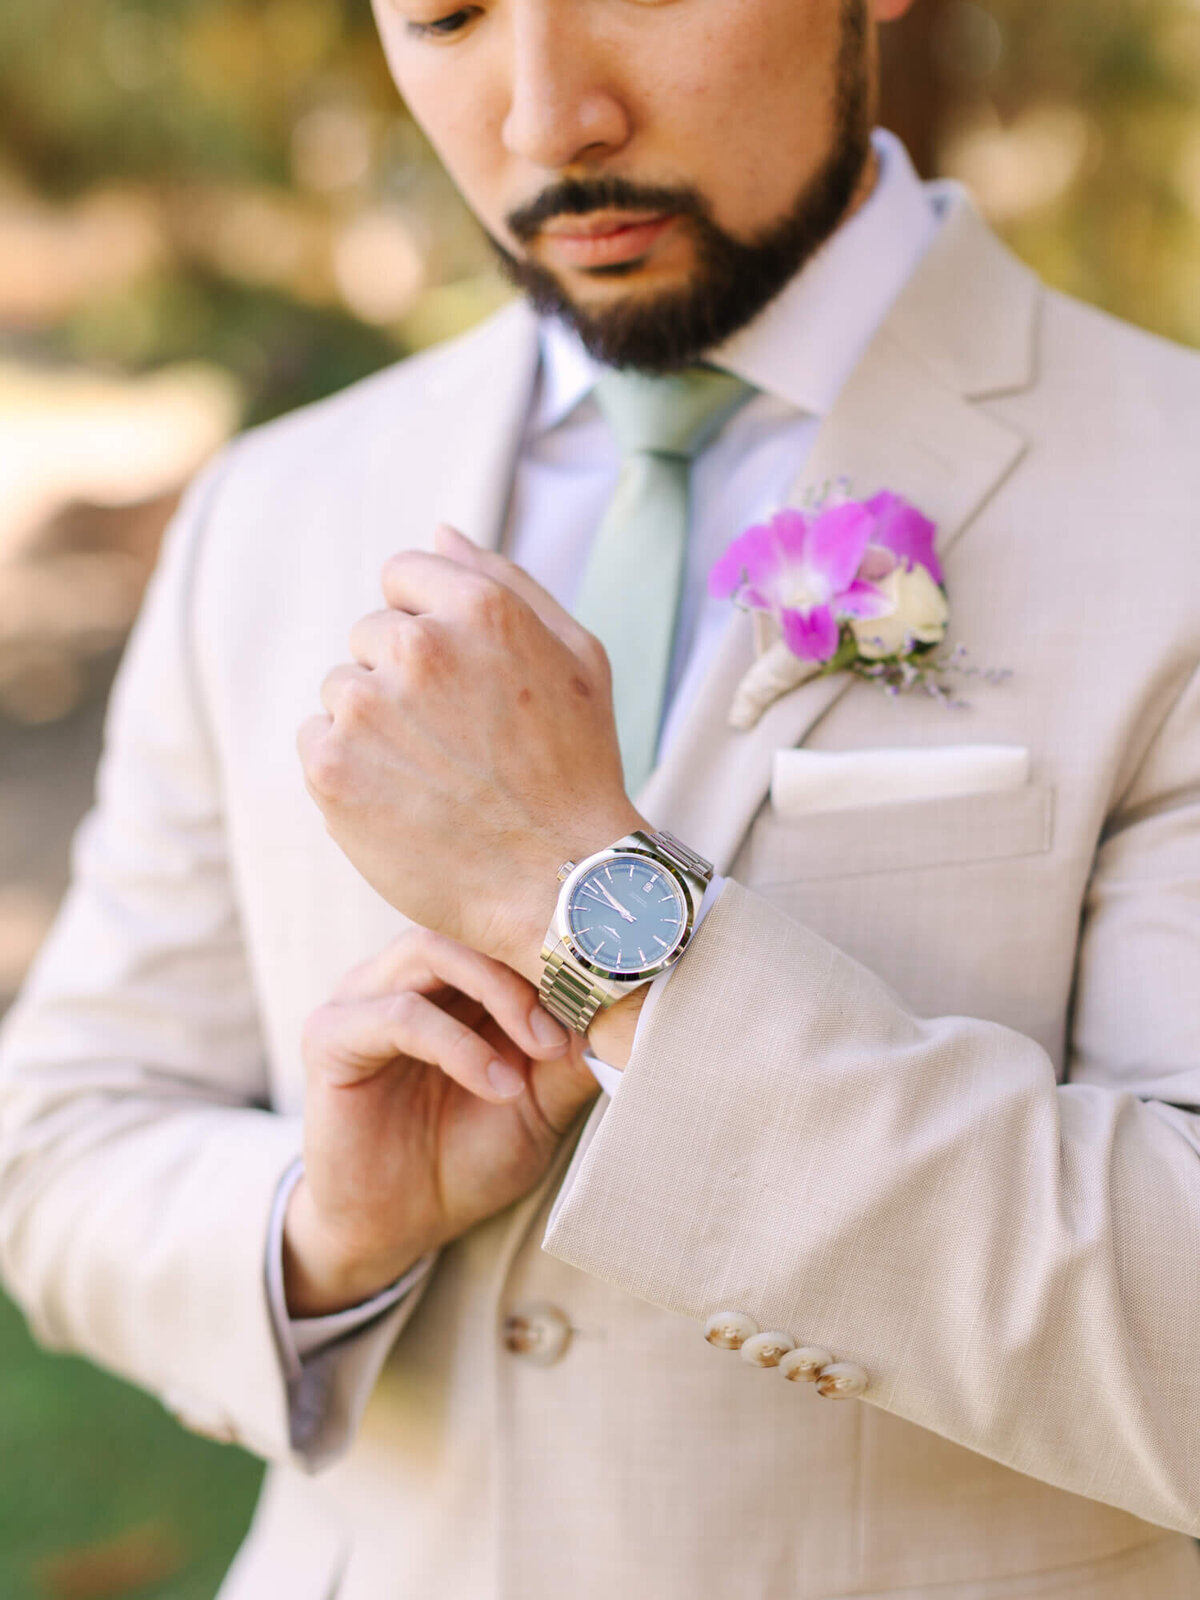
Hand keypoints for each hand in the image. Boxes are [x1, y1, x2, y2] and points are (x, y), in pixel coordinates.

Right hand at [284, 927, 600, 1316]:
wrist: (396, 1231)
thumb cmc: (465, 1158)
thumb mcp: (541, 1105)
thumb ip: (573, 1056)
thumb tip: (633, 1011)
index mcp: (451, 978)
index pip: (502, 927)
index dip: (556, 951)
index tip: (610, 995)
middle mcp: (403, 974)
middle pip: (469, 924)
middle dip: (530, 967)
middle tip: (573, 1022)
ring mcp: (361, 997)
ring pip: (431, 950)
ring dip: (499, 994)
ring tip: (542, 1050)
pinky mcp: (330, 1037)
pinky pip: (397, 1016)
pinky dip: (456, 1045)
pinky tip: (497, 1084)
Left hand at [296, 525, 646, 981]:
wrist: (561, 883)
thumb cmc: (577, 769)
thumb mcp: (576, 656)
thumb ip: (505, 581)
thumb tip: (438, 530)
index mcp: (479, 608)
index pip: (402, 575)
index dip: (428, 625)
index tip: (457, 680)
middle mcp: (417, 647)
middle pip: (369, 634)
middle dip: (402, 678)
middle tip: (455, 741)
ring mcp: (367, 707)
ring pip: (341, 689)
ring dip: (373, 724)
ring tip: (432, 776)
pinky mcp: (331, 767)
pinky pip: (315, 739)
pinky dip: (348, 769)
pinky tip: (401, 801)